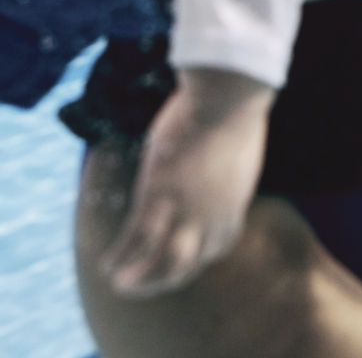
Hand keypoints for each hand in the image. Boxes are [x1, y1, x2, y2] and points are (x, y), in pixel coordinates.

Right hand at [101, 70, 272, 297]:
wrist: (227, 100)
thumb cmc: (233, 115)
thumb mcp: (233, 153)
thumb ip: (225, 171)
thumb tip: (221, 161)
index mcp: (232, 209)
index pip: (214, 248)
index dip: (195, 257)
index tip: (179, 257)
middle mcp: (211, 221)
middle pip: (186, 265)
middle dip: (162, 280)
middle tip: (141, 283)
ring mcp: (185, 212)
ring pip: (161, 263)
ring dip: (140, 280)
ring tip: (119, 283)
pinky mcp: (159, 199)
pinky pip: (136, 241)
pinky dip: (121, 257)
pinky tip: (106, 263)